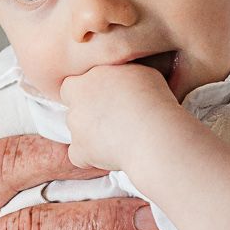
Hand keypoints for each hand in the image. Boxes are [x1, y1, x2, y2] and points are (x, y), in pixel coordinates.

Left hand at [58, 60, 179, 174]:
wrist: (153, 133)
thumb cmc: (154, 101)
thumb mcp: (142, 72)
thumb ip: (122, 74)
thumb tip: (124, 80)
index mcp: (89, 75)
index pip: (75, 82)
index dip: (90, 92)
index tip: (106, 99)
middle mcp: (77, 98)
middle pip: (75, 107)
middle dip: (89, 113)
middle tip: (113, 119)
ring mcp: (75, 125)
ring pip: (78, 130)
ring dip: (91, 134)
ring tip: (119, 137)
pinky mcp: (79, 150)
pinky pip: (79, 156)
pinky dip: (92, 158)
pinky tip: (111, 154)